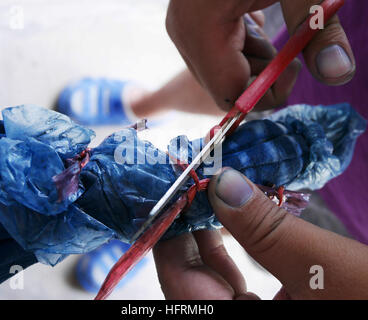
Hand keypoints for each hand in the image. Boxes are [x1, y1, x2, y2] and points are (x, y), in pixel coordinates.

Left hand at [153, 168, 367, 298]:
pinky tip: (235, 220)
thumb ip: (266, 228)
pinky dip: (232, 249)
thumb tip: (222, 182)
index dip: (169, 232)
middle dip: (192, 227)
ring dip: (211, 234)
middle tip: (195, 184)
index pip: (177, 281)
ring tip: (212, 194)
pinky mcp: (263, 312)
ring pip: (209, 279)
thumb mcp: (320, 267)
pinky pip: (231, 283)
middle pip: (190, 278)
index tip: (175, 191)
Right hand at [166, 0, 354, 110]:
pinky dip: (243, 46)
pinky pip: (217, 53)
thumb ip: (318, 30)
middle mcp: (184, 34)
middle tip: (289, 46)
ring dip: (254, 59)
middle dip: (262, 75)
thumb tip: (337, 74)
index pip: (229, 94)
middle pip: (224, 85)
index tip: (293, 66)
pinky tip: (252, 18)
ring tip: (267, 22)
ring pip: (221, 71)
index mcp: (201, 28)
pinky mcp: (190, 22)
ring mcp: (183, 28)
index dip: (266, 93)